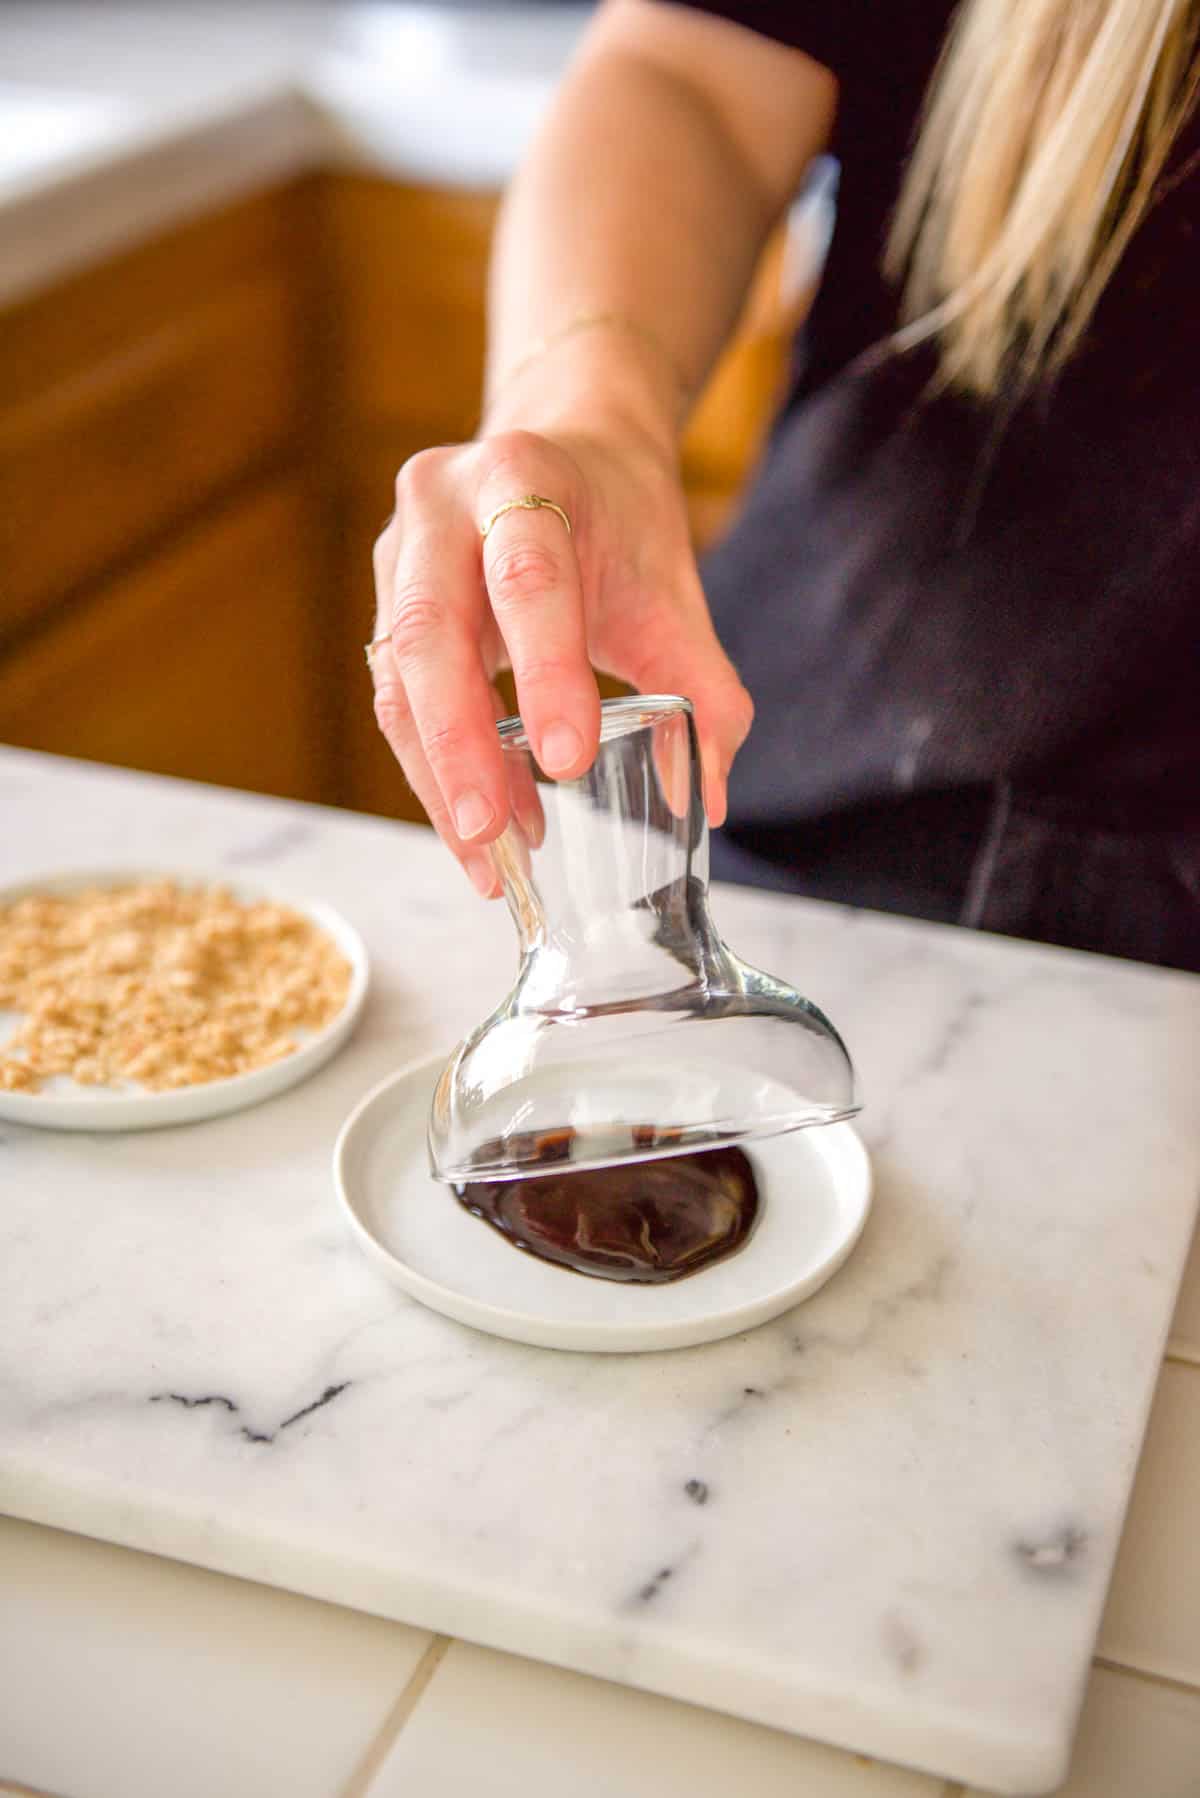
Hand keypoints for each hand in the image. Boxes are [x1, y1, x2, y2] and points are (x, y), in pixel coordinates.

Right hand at [369, 421, 752, 895]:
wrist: (568, 459)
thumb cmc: (619, 526)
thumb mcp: (673, 595)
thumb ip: (703, 690)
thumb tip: (710, 795)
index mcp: (523, 476)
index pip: (528, 580)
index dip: (543, 673)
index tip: (565, 761)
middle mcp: (442, 505)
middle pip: (431, 631)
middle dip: (457, 744)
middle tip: (491, 832)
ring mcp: (398, 552)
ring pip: (399, 678)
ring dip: (438, 776)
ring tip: (490, 856)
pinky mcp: (384, 603)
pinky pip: (396, 699)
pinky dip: (434, 770)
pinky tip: (481, 825)